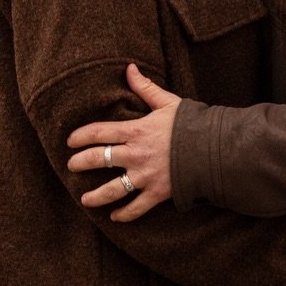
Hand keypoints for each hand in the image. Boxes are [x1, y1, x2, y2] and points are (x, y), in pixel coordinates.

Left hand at [67, 64, 179, 221]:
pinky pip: (136, 208)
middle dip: (81, 163)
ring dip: (95, 196)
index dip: (80, 136)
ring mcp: (145, 176)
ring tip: (85, 200)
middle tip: (71, 167)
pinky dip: (124, 214)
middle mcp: (136, 154)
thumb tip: (129, 68)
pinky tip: (115, 217)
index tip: (70, 141)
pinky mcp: (157, 193)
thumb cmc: (191, 124)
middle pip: (99, 159)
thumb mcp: (167, 102)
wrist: (215, 149)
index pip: (99, 132)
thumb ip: (145, 87)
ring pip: (112, 189)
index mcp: (136, 130)